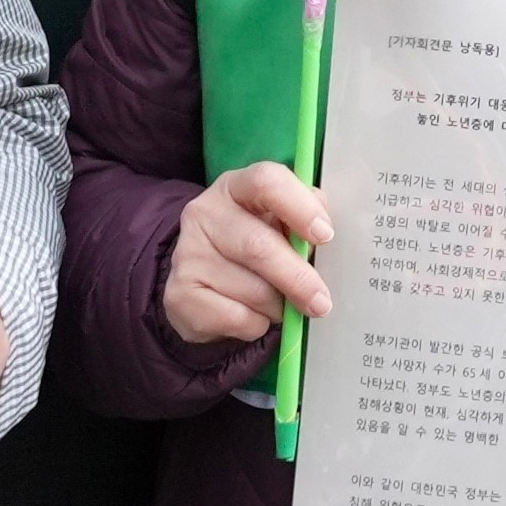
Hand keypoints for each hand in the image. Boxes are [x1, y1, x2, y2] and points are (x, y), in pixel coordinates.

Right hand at [162, 161, 332, 346]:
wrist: (202, 280)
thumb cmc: (254, 242)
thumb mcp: (277, 220)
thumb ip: (302, 216)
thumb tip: (323, 232)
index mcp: (235, 186)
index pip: (266, 182)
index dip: (299, 207)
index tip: (325, 235)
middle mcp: (204, 213)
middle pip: (258, 246)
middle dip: (297, 278)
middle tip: (321, 301)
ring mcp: (188, 254)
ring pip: (252, 289)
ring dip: (279, 305)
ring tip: (281, 304)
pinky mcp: (180, 295)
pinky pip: (236, 318)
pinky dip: (258, 324)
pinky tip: (254, 315)